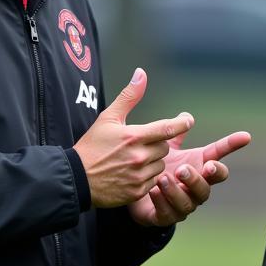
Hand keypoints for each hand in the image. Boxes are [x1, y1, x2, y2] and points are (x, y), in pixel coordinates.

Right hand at [73, 68, 194, 207]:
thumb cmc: (92, 146)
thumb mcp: (108, 117)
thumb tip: (141, 73)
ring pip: (161, 165)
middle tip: (138, 146)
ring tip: (132, 161)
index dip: (182, 123)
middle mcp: (139, 156)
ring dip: (152, 162)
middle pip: (165, 148)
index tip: (188, 120)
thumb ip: (129, 96)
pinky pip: (154, 181)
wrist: (77, 178)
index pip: (167, 128)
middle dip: (156, 145)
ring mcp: (139, 175)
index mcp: (134, 136)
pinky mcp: (138, 191)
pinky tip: (131, 174)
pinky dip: (147, 178)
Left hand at [127, 123, 251, 227]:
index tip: (245, 136)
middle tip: (182, 169)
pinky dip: (162, 202)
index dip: (231, 146)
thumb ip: (175, 133)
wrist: (137, 192)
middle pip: (206, 187)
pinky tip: (153, 191)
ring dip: (176, 191)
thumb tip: (185, 116)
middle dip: (196, 179)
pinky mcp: (165, 217)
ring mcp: (182, 205)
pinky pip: (168, 214)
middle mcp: (194, 188)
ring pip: (188, 203)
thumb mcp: (166, 148)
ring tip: (163, 178)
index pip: (219, 156)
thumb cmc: (158, 168)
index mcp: (198, 168)